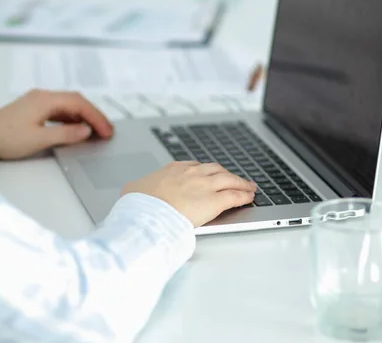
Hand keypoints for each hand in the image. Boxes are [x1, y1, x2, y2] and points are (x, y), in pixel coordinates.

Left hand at [0, 89, 113, 159]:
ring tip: (95, 130)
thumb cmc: (7, 138)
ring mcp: (37, 101)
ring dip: (83, 116)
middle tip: (106, 130)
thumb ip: (66, 134)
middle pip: (76, 101)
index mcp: (47, 100)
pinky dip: (71, 118)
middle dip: (93, 115)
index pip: (80, 104)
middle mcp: (43, 96)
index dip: (96, 117)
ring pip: (68, 105)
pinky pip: (58, 110)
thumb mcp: (39, 139)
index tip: (107, 131)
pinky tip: (75, 128)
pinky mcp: (32, 108)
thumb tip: (86, 130)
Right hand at [121, 161, 256, 227]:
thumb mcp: (134, 190)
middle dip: (227, 175)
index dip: (206, 172)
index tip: (210, 175)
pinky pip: (234, 196)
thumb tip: (132, 191)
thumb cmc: (139, 204)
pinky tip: (250, 197)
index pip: (196, 167)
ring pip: (229, 180)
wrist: (147, 213)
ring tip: (249, 187)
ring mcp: (205, 186)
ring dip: (241, 183)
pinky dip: (244, 195)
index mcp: (174, 169)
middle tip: (235, 178)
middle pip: (216, 170)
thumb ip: (138, 188)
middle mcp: (192, 173)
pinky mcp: (214, 201)